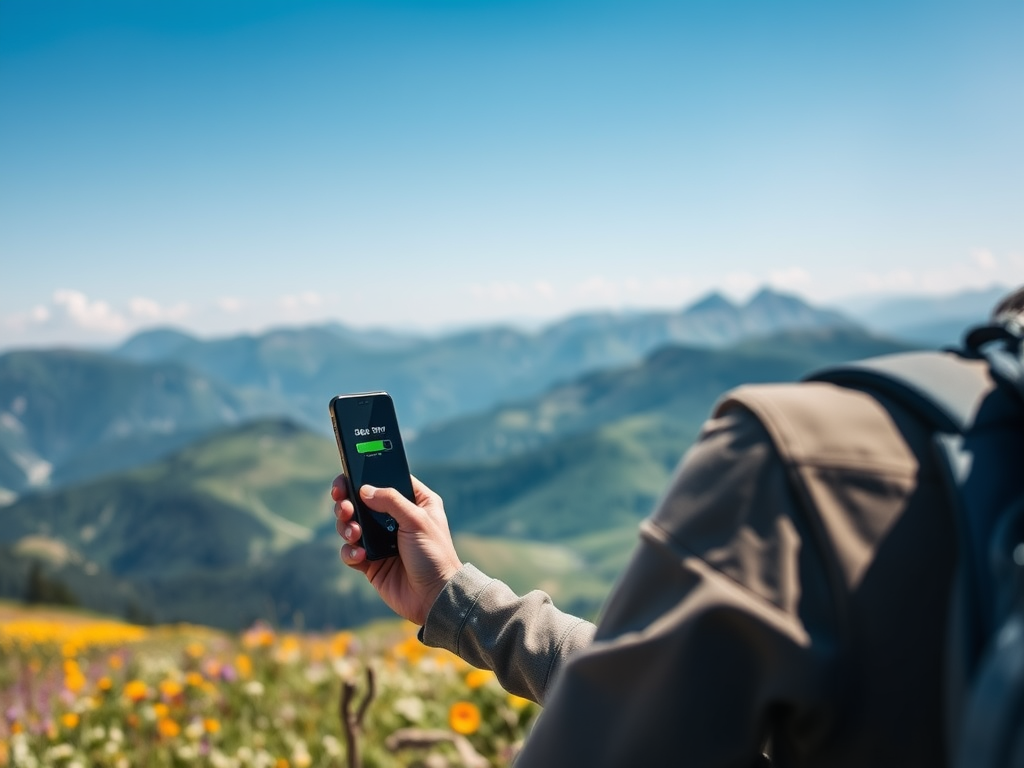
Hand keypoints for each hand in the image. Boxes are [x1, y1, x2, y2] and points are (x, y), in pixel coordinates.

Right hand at [332, 473, 462, 625]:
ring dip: (346, 526)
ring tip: (354, 533)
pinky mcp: (371, 562)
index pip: (387, 480)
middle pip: (361, 501)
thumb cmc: (434, 556)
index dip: (366, 476)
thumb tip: (364, 490)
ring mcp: (382, 540)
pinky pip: (350, 551)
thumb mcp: (417, 520)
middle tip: (343, 506)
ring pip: (351, 524)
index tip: (348, 476)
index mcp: (415, 502)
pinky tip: (360, 556)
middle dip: (347, 502)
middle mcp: (396, 519)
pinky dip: (350, 552)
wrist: (434, 597)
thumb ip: (391, 500)